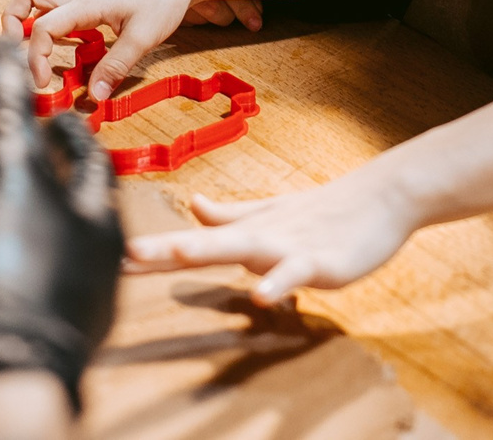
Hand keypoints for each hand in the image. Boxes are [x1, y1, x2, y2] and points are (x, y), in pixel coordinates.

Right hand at [0, 38, 122, 439]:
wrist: (0, 373)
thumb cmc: (9, 264)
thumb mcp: (4, 172)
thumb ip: (3, 111)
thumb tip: (1, 45)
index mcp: (99, 218)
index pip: (89, 158)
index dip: (67, 129)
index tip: (50, 112)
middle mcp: (100, 264)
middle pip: (84, 206)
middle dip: (59, 178)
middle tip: (32, 156)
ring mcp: (79, 308)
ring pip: (68, 251)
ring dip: (45, 224)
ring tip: (15, 209)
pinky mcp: (50, 343)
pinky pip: (47, 290)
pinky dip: (29, 267)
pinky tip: (2, 272)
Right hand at [4, 0, 208, 99]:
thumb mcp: (144, 38)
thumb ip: (116, 67)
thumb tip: (94, 96)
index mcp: (87, 3)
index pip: (42, 27)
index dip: (34, 57)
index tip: (43, 84)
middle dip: (11, 21)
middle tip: (16, 51)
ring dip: (24, 11)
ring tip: (31, 42)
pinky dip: (44, 11)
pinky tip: (59, 35)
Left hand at [125, 170, 420, 303]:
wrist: (382, 196)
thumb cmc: (325, 210)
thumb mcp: (272, 215)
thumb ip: (232, 216)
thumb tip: (192, 207)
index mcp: (246, 231)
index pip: (192, 241)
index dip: (153, 252)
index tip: (110, 258)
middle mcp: (259, 236)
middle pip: (204, 244)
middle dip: (164, 252)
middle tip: (125, 257)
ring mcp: (289, 247)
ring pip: (243, 250)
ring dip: (209, 251)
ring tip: (176, 255)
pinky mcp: (320, 261)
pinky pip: (295, 273)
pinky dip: (279, 283)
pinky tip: (261, 295)